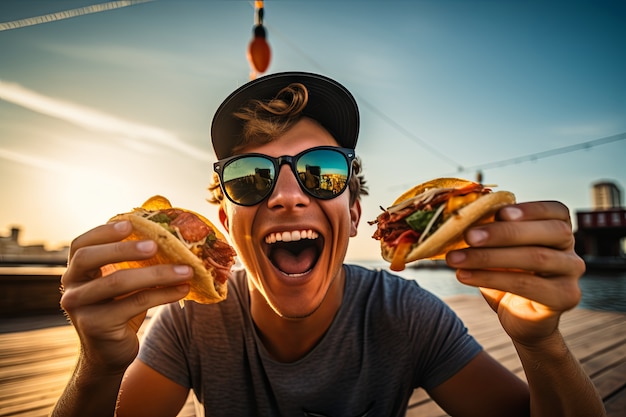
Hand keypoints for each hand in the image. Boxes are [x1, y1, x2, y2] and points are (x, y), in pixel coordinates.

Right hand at [60, 220, 190, 372]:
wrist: (109, 353)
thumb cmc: (120, 309)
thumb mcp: (123, 282)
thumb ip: (134, 260)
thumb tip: (170, 230)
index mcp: (76, 271)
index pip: (81, 244)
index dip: (103, 232)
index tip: (130, 223)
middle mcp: (71, 287)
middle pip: (90, 258)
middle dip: (123, 248)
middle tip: (155, 245)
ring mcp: (80, 307)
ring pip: (117, 282)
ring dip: (156, 273)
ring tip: (186, 270)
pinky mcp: (96, 326)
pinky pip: (134, 303)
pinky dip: (163, 294)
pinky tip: (183, 289)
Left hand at [446, 201, 584, 345]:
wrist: (520, 318)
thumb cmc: (506, 275)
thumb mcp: (497, 249)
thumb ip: (491, 230)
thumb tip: (463, 214)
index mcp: (558, 229)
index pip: (555, 211)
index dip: (530, 209)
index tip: (499, 212)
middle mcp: (571, 249)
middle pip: (548, 232)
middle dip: (504, 232)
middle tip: (468, 235)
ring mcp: (571, 274)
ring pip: (536, 258)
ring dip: (489, 256)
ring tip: (455, 259)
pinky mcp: (565, 297)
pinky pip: (527, 285)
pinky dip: (490, 278)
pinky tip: (464, 276)